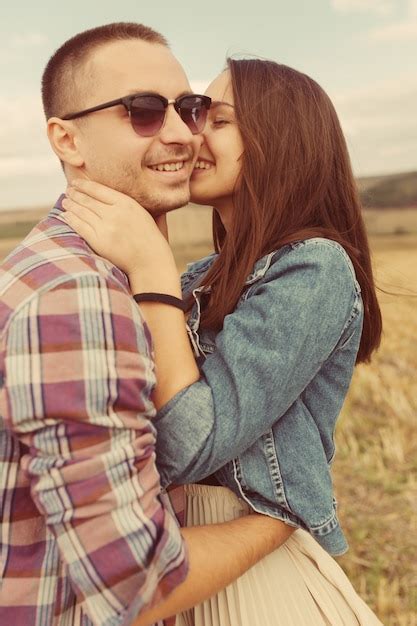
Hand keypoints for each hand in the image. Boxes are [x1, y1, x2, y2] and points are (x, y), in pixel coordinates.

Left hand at [61, 179, 175, 279]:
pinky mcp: (99, 242)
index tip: (76, 182)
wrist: (150, 261)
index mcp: (126, 203)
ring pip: (82, 212)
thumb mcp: (143, 213)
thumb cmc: (149, 237)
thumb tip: (116, 191)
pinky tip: (66, 215)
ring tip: (65, 201)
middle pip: (88, 200)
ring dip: (71, 205)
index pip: (98, 189)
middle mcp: (115, 213)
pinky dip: (71, 219)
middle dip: (75, 194)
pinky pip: (80, 227)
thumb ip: (128, 202)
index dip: (84, 185)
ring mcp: (106, 228)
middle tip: (68, 191)